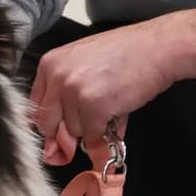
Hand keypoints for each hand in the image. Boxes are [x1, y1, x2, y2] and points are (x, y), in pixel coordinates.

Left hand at [31, 18, 183, 158]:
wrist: (159, 47)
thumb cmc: (126, 54)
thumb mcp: (85, 65)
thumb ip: (66, 98)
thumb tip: (55, 149)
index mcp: (50, 64)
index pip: (35, 107)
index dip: (48, 125)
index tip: (58, 133)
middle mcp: (57, 76)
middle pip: (48, 124)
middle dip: (65, 132)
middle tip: (88, 124)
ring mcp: (74, 91)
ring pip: (72, 131)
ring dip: (91, 127)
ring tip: (111, 105)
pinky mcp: (93, 106)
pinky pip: (92, 134)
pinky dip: (106, 131)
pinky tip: (118, 110)